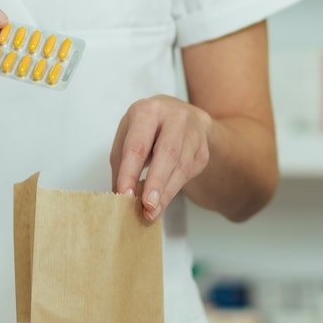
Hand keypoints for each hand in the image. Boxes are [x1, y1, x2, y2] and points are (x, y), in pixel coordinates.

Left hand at [109, 95, 213, 223]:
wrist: (185, 118)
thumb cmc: (149, 130)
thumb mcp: (129, 137)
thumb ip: (122, 164)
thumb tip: (119, 195)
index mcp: (147, 111)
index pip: (137, 145)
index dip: (130, 172)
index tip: (124, 195)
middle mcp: (173, 117)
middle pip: (167, 152)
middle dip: (156, 182)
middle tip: (147, 206)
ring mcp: (193, 132)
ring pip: (181, 166)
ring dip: (165, 193)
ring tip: (152, 211)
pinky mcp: (203, 149)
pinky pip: (189, 173)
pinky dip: (173, 190)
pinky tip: (163, 201)